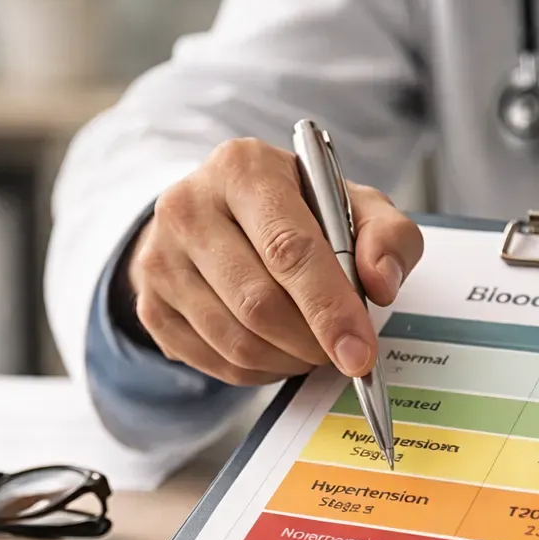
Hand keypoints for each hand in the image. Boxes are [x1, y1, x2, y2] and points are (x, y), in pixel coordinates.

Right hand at [125, 137, 423, 384]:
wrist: (221, 217)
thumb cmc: (297, 211)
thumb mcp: (354, 206)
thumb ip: (387, 236)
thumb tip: (381, 284)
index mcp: (243, 168)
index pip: (289, 249)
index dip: (329, 308)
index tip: (360, 354)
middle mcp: (189, 206)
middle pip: (258, 302)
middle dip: (311, 342)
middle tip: (342, 353)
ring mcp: (160, 258)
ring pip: (235, 341)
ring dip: (287, 361)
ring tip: (311, 347)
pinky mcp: (151, 304)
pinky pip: (215, 362)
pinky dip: (259, 370)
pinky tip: (277, 350)